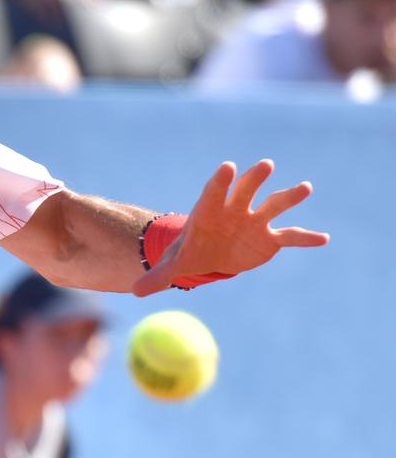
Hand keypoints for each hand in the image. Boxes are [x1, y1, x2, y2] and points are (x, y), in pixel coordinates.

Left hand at [133, 160, 330, 295]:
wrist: (210, 256)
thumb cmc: (189, 252)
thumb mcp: (173, 265)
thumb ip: (158, 276)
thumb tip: (135, 292)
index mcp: (208, 211)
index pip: (213, 192)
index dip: (220, 181)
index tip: (228, 167)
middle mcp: (234, 210)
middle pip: (245, 190)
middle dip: (253, 179)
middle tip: (265, 165)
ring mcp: (255, 221)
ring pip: (273, 205)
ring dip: (288, 197)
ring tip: (305, 188)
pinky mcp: (270, 238)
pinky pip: (290, 236)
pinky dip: (306, 238)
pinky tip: (323, 239)